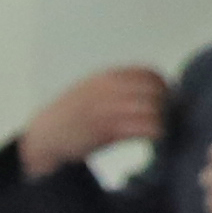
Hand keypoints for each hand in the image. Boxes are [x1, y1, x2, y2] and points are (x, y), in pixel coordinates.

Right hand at [17, 65, 171, 176]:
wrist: (45, 137)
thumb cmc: (70, 117)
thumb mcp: (90, 90)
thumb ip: (116, 87)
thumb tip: (151, 90)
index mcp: (105, 78)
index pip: (148, 73)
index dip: (162, 86)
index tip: (164, 99)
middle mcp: (108, 90)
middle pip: (155, 90)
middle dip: (166, 103)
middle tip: (166, 116)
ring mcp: (108, 109)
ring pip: (154, 109)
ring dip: (162, 120)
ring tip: (160, 128)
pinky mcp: (108, 131)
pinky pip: (144, 128)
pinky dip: (155, 133)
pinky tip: (153, 138)